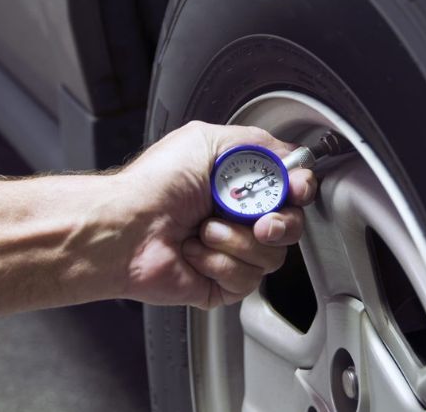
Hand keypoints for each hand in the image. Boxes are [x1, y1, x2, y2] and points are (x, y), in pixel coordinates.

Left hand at [116, 121, 316, 308]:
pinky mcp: (221, 283)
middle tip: (257, 220)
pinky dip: (220, 262)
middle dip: (279, 222)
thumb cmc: (154, 185)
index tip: (294, 189)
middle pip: (291, 225)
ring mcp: (230, 251)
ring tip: (203, 230)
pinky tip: (195, 252)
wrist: (126, 227)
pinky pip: (248, 279)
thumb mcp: (208, 141)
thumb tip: (291, 158)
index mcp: (236, 184)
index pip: (290, 189)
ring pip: (272, 255)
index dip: (299, 190)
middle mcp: (236, 217)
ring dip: (237, 240)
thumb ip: (258, 144)